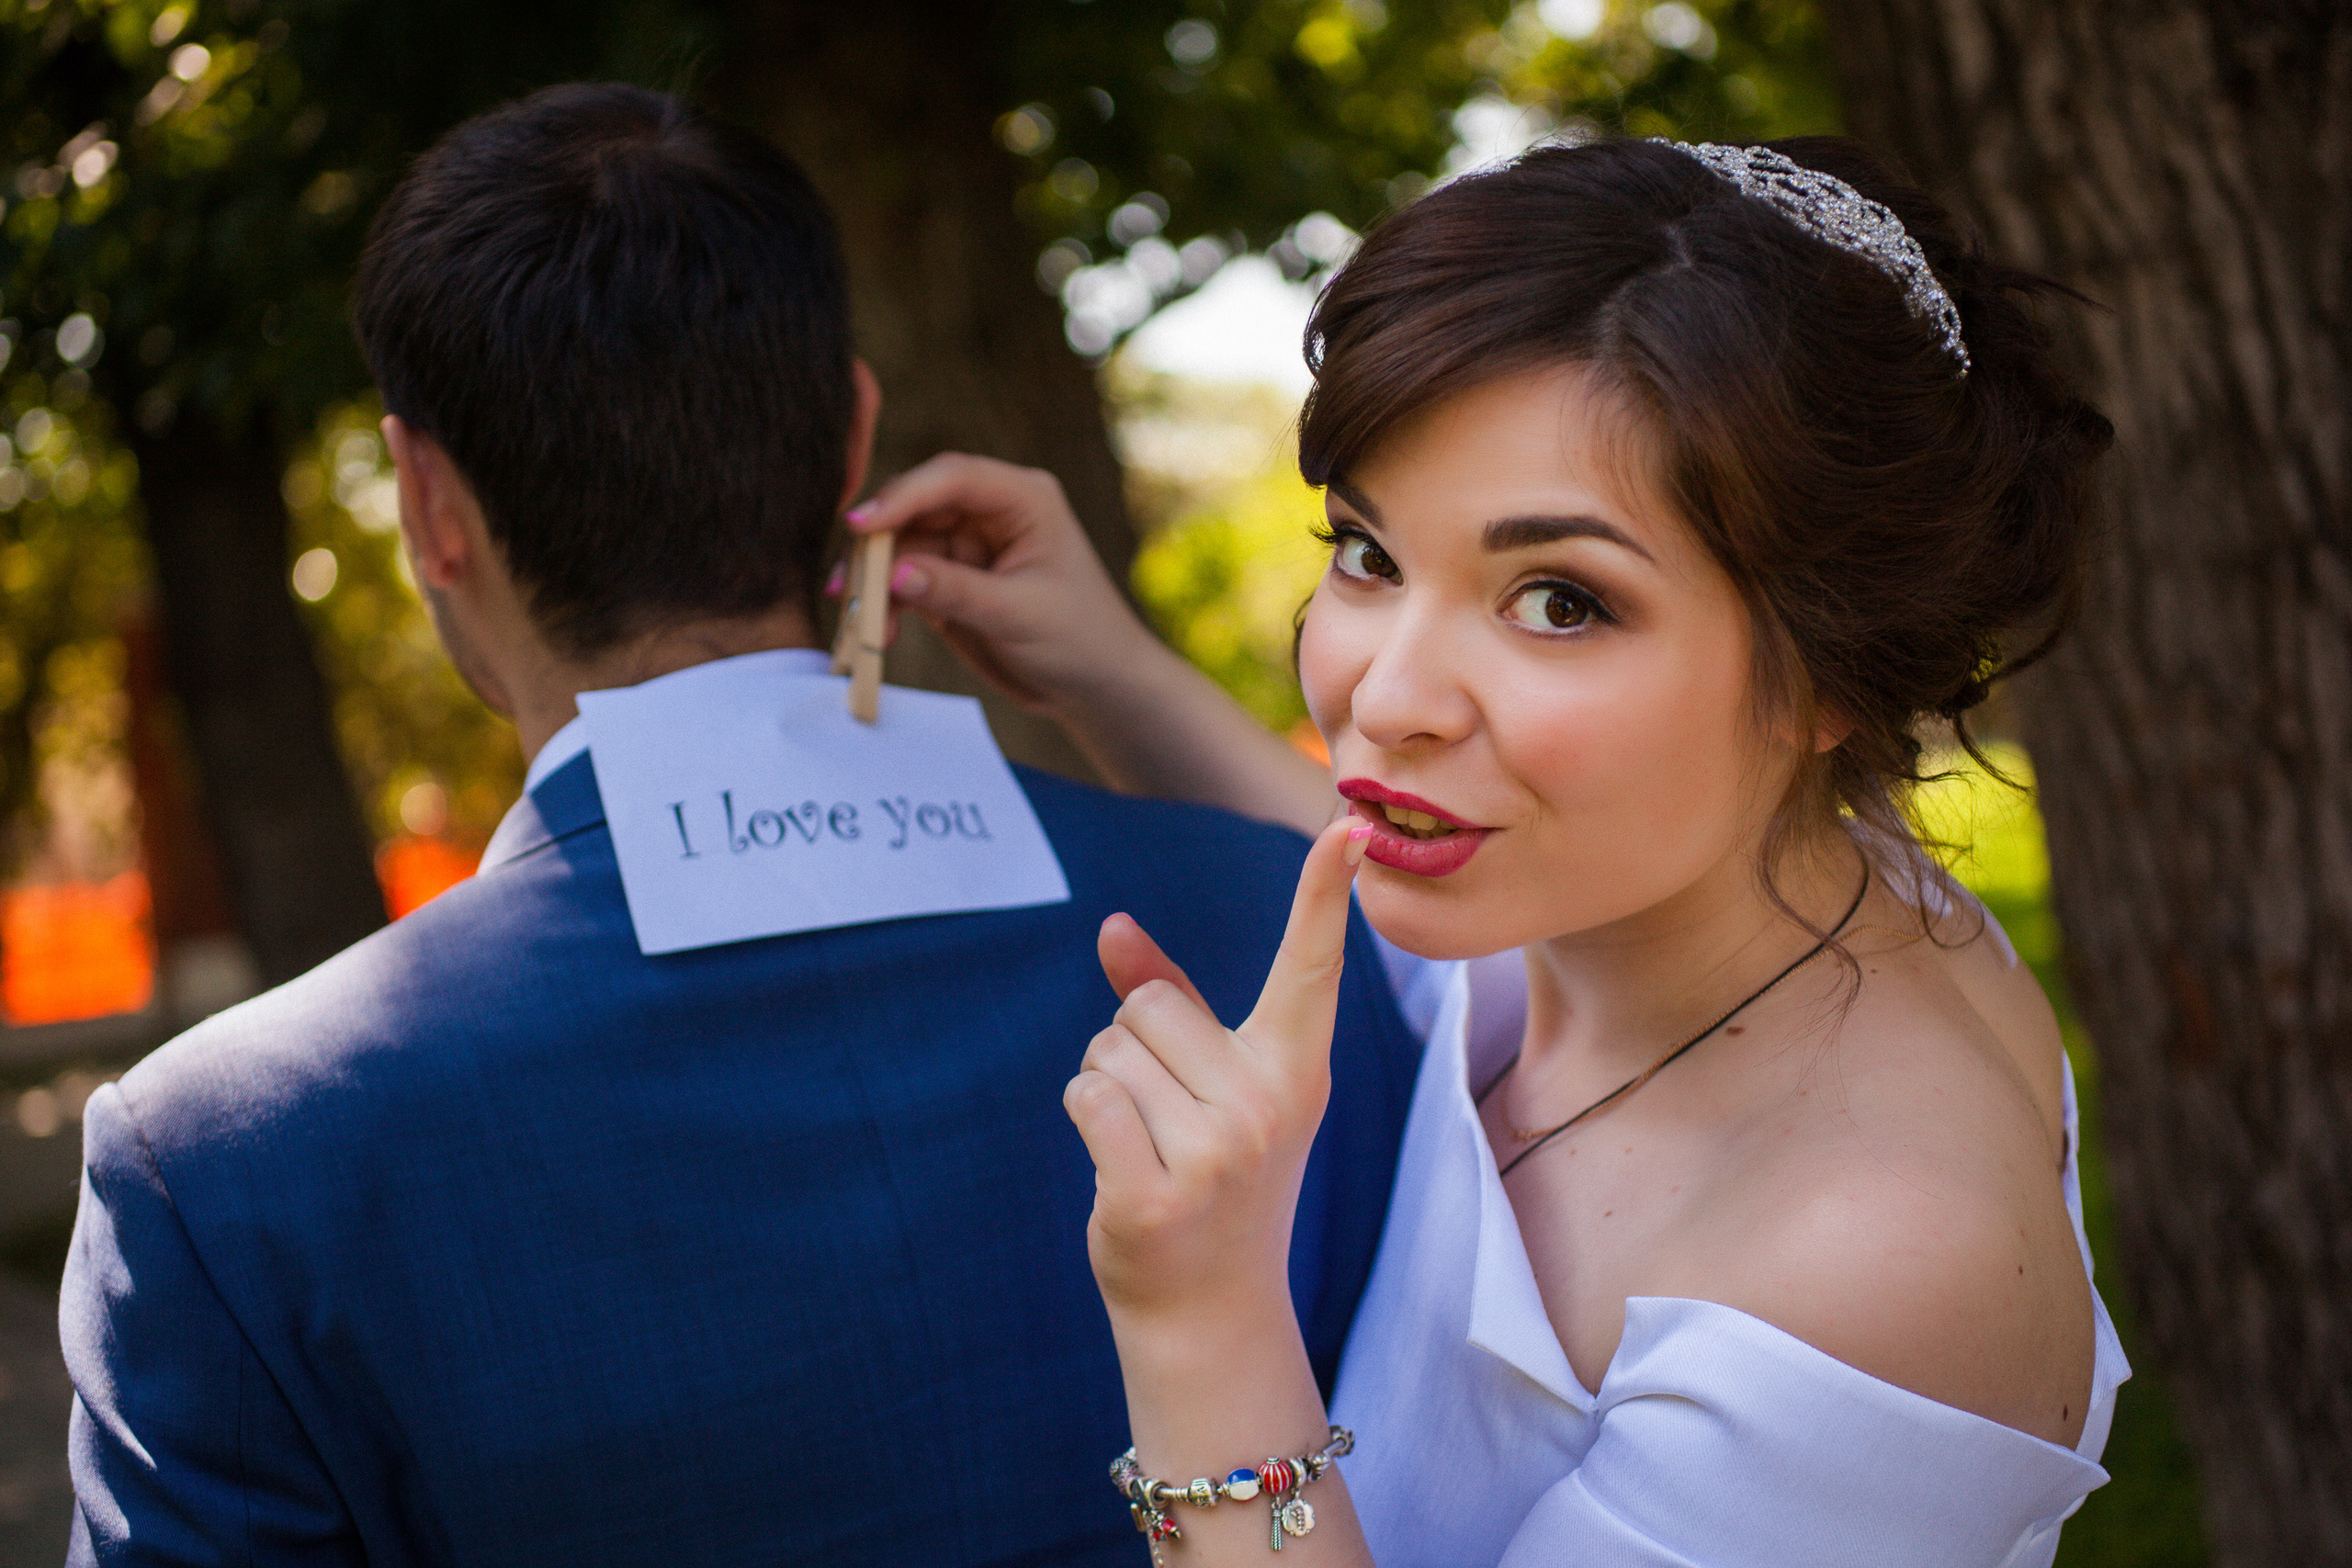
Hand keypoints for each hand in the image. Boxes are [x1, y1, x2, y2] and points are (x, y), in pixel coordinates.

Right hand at [841, 453, 1160, 711]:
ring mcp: (965, 546)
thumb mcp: (1019, 614)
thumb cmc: (1081, 639)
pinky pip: (901, 581)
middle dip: (877, 545)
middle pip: (914, 508)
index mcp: (1023, 498)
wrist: (1095, 687)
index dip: (902, 496)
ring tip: (862, 626)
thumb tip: (894, 573)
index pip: (953, 478)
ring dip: (874, 584)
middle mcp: (990, 512)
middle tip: (846, 587)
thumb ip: (956, 591)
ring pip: (899, 548)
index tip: (860, 525)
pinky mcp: (947, 581)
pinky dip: (883, 605)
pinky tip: (877, 633)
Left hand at [1066, 816, 1374, 1325]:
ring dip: (1106, 1084)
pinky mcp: (1158, 1191)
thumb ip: (1169, 997)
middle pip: (1149, 1001)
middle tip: (1169, 1118)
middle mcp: (1270, 1101)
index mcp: (1297, 1067)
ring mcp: (1219, 1151)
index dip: (1325, 892)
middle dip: (1133, 1044)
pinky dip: (1086, 1116)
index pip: (1311, 965)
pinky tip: (1121, 1168)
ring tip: (1148, 1145)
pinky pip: (1087, 1094)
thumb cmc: (1211, 1176)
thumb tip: (1110, 927)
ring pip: (1108, 1046)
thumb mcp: (1213, 1084)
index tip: (1350, 825)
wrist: (1211, 1308)